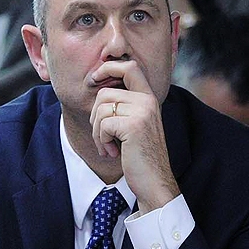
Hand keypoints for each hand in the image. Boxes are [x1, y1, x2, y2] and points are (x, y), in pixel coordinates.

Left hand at [89, 61, 179, 213]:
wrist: (154, 182)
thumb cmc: (140, 156)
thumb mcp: (134, 124)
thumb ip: (123, 105)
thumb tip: (97, 85)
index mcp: (149, 98)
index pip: (129, 66)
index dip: (108, 68)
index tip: (94, 79)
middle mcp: (148, 100)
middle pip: (104, 93)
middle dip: (95, 116)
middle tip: (103, 135)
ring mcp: (142, 111)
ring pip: (101, 109)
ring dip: (97, 132)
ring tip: (109, 146)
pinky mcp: (133, 125)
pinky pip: (102, 124)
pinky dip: (101, 141)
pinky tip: (113, 152)